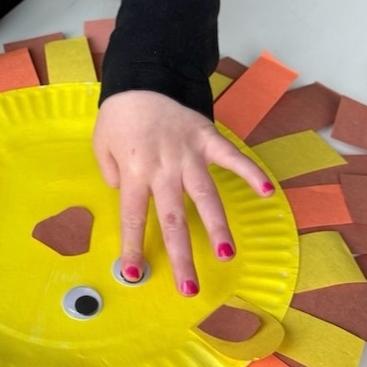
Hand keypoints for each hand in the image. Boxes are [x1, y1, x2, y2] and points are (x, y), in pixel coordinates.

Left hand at [93, 90, 274, 295]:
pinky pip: (231, 157)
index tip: (136, 273)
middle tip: (189, 287)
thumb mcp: (101, 147)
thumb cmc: (118, 118)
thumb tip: (127, 197)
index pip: (134, 216)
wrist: (141, 79)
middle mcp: (163, 168)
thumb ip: (112, 176)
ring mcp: (188, 154)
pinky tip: (265, 192)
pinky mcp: (208, 138)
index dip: (134, 246)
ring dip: (216, 226)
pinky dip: (249, 172)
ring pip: (205, 195)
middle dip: (181, 255)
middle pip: (173, 218)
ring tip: (225, 254)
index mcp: (134, 172)